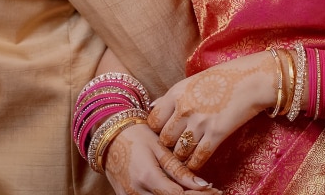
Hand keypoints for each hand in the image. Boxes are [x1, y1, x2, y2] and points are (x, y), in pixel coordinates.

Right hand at [103, 122, 220, 194]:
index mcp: (147, 177)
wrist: (109, 136)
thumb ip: (179, 169)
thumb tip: (202, 184)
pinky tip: (178, 190)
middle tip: (210, 192)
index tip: (215, 190)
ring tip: (195, 191)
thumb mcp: (159, 148)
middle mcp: (136, 192)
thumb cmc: (136, 136)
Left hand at [148, 52, 277, 170]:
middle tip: (173, 148)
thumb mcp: (192, 81)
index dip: (156, 131)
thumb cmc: (223, 78)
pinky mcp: (216, 134)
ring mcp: (200, 122)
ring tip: (184, 158)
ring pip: (179, 151)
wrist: (252, 79)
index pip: (153, 121)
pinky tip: (195, 163)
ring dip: (181, 157)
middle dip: (167, 146)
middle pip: (164, 139)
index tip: (162, 134)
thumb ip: (172, 97)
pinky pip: (198, 157)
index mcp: (176, 93)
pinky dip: (194, 164)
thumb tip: (153, 107)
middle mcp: (184, 108)